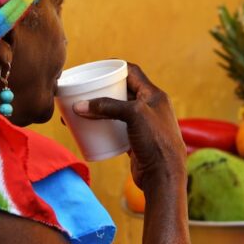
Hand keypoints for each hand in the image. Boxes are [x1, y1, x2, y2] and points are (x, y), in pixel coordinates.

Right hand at [73, 63, 185, 191]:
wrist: (164, 176)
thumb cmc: (156, 142)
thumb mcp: (133, 115)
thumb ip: (107, 106)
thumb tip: (79, 106)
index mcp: (154, 95)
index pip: (132, 72)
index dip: (114, 66)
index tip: (95, 68)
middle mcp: (150, 108)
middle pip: (122, 91)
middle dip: (102, 90)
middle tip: (82, 90)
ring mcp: (143, 125)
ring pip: (117, 111)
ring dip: (99, 109)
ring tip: (79, 110)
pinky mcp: (135, 141)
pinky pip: (115, 129)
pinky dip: (101, 127)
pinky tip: (88, 128)